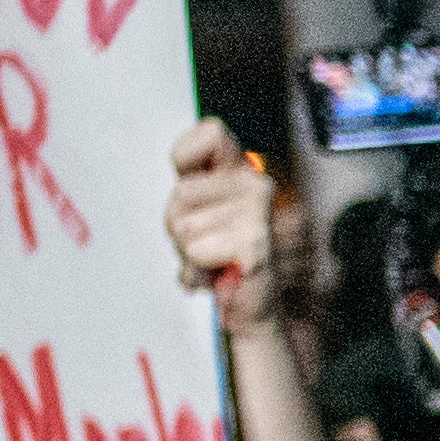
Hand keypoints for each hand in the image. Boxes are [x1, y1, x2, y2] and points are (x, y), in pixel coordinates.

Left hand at [160, 120, 304, 335]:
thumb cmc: (226, 260)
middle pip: (182, 191)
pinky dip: (199, 270)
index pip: (211, 133)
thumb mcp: (200, 213)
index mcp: (244, 169)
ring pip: (184, 225)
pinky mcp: (256, 245)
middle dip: (179, 223)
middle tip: (206, 241)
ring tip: (213, 259)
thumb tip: (184, 178)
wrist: (256, 307)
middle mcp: (257, 185)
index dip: (188, 159)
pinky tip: (218, 272)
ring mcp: (260, 213)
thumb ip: (191, 186)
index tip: (194, 191)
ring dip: (189, 252)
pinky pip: (197, 250)